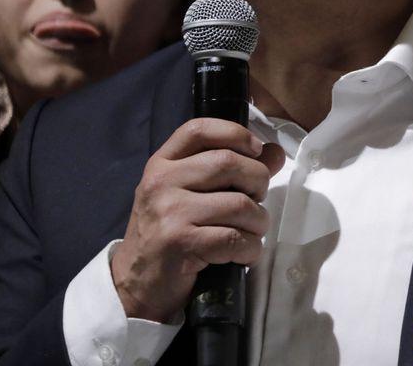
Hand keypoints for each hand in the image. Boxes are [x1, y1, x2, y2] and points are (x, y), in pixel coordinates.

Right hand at [111, 118, 283, 321]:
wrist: (137, 283)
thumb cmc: (171, 232)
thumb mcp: (191, 193)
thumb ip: (233, 170)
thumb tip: (275, 152)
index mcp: (162, 164)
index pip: (199, 129)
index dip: (235, 133)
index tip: (256, 150)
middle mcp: (161, 182)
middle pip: (229, 163)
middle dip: (258, 182)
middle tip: (256, 201)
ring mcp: (169, 212)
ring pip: (240, 204)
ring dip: (258, 222)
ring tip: (251, 231)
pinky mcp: (180, 243)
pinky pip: (235, 238)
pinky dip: (250, 248)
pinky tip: (243, 253)